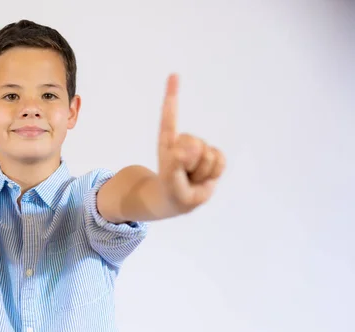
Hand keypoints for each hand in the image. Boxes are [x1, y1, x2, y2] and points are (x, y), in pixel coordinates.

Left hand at [157, 74, 225, 213]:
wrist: (178, 200)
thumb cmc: (170, 189)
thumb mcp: (169, 180)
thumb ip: (176, 163)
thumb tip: (190, 146)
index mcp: (167, 143)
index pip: (169, 118)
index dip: (172, 96)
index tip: (174, 74)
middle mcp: (183, 142)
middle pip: (194, 143)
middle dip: (190, 164)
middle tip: (183, 175)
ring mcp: (200, 149)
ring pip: (208, 154)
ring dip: (201, 172)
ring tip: (191, 178)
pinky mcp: (213, 157)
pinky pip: (220, 160)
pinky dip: (214, 173)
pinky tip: (204, 178)